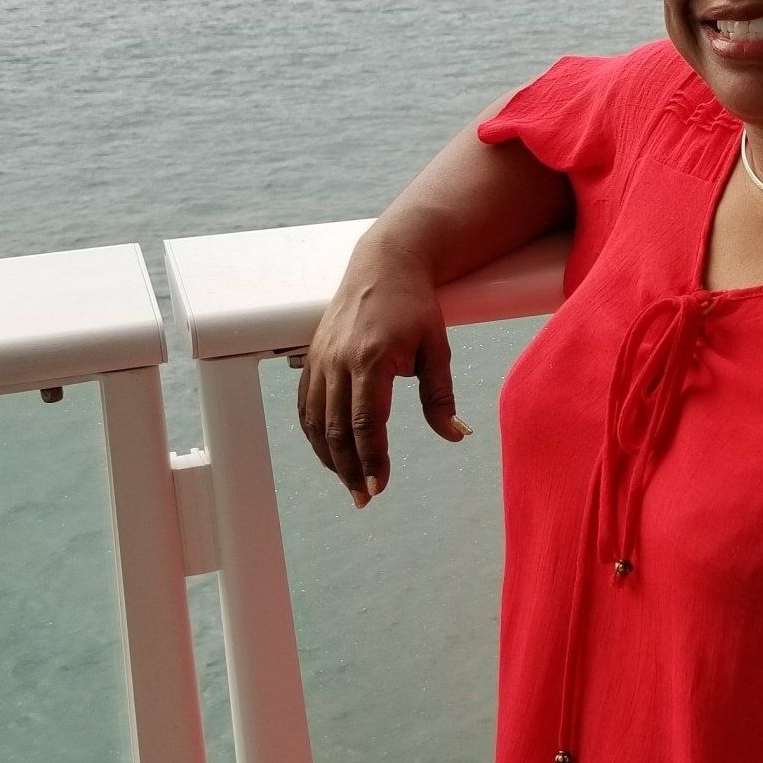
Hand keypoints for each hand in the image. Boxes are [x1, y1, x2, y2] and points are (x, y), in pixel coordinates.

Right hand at [296, 231, 469, 505]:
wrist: (385, 264)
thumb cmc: (416, 305)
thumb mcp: (437, 347)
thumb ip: (441, 395)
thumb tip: (456, 435)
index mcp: (372, 358)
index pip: (367, 422)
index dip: (371, 459)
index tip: (378, 487)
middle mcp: (340, 360)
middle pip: (336, 429)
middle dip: (349, 469)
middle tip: (363, 498)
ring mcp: (321, 358)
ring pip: (315, 420)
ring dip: (329, 457)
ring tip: (348, 482)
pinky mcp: (312, 357)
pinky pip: (305, 404)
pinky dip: (313, 434)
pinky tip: (328, 452)